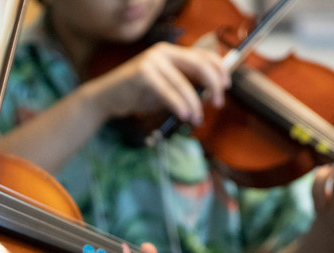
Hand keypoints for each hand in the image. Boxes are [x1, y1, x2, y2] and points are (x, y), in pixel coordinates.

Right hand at [88, 42, 229, 125]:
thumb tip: (210, 94)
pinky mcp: (142, 74)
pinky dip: (179, 105)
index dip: (220, 69)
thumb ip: (185, 86)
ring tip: (196, 119)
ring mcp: (152, 61)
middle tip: (218, 104)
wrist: (107, 98)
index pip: (204, 55)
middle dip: (214, 86)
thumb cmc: (138, 94)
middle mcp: (163, 52)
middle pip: (200, 65)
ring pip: (184, 83)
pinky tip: (184, 116)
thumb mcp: (166, 88)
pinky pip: (168, 92)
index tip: (226, 86)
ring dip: (194, 104)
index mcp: (171, 52)